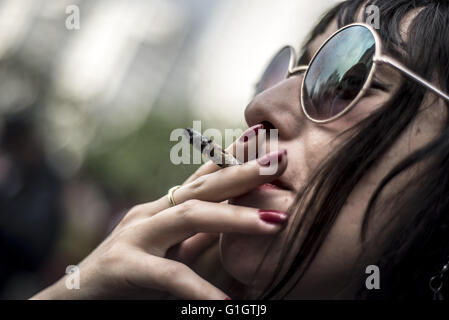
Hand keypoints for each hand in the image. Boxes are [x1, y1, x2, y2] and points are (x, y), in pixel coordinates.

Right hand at [31, 149, 287, 299]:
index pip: (203, 177)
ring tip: (274, 222)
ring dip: (233, 218)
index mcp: (163, 209)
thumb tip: (232, 219)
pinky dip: (200, 289)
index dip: (233, 158)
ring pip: (189, 217)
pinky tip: (228, 303)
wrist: (76, 299)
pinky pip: (169, 275)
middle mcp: (150, 214)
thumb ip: (197, 234)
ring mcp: (135, 236)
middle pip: (202, 187)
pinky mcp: (123, 266)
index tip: (264, 142)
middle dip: (242, 173)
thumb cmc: (128, 274)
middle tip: (280, 161)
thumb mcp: (168, 248)